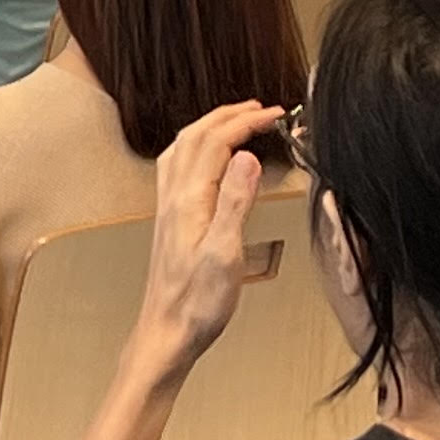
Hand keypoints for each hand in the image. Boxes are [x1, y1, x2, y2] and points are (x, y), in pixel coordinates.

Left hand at [133, 98, 283, 369]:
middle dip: (228, 115)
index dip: (245, 121)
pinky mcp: (170, 218)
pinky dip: (196, 146)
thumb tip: (247, 157)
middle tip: (259, 108)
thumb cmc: (197, 302)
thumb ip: (234, 202)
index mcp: (188, 198)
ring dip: (211, 125)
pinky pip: (178, 165)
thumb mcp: (224, 252)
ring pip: (184, 147)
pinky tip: (205, 156)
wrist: (167, 331)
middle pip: (196, 136)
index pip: (216, 142)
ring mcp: (169, 205)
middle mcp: (173, 195)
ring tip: (237, 120)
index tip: (273, 113)